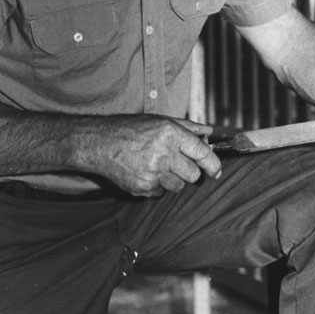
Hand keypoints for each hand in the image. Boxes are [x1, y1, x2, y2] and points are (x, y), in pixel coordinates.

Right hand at [79, 115, 221, 195]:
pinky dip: (155, 186)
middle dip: (190, 173)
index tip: (216, 171)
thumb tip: (209, 132)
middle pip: (193, 175)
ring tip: (156, 166)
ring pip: (178, 186)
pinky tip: (143, 172)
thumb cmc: (130, 129)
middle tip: (178, 166)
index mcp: (171, 134)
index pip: (202, 153)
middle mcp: (164, 153)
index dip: (213, 164)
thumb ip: (187, 128)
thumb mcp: (160, 121)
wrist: (98, 143)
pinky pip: (160, 193)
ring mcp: (152, 172)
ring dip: (172, 180)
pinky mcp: (142, 187)